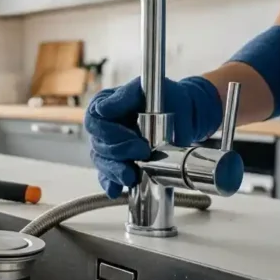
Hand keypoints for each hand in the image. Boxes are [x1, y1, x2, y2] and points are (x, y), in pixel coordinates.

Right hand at [84, 76, 222, 197]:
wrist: (185, 116)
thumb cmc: (167, 98)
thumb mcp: (148, 89)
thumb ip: (124, 96)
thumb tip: (103, 109)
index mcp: (104, 106)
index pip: (94, 122)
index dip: (109, 133)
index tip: (134, 137)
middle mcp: (103, 128)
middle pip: (98, 145)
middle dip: (119, 153)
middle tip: (143, 152)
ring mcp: (109, 147)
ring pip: (102, 162)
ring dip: (115, 171)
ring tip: (131, 176)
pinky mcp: (118, 163)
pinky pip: (107, 176)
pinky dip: (111, 183)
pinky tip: (117, 189)